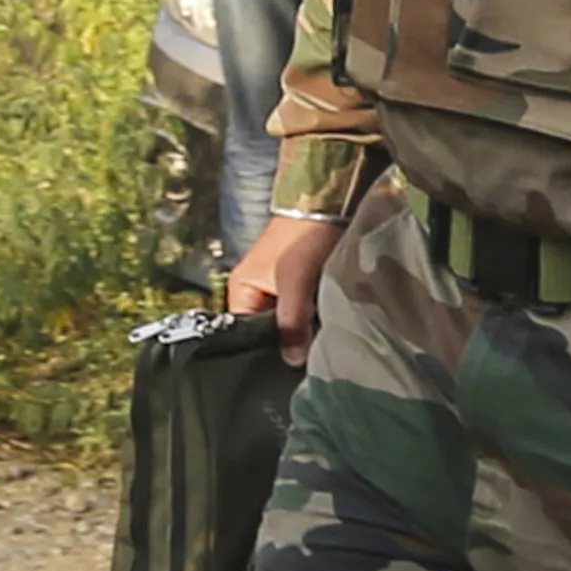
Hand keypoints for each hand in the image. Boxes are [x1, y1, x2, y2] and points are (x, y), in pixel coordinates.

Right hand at [227, 210, 349, 362]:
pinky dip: (311, 318)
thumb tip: (292, 361)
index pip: (243, 336)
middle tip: (306, 360)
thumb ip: (291, 322)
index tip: (286, 368)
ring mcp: (275, 288)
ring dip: (302, 331)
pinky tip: (324, 329)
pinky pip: (300, 311)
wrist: (328, 202)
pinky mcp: (297, 284)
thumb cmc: (303, 239)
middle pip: (266, 331)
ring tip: (317, 348)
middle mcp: (254, 291)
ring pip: (286, 322)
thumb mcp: (296, 282)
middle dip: (286, 342)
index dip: (264, 352)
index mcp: (241, 291)